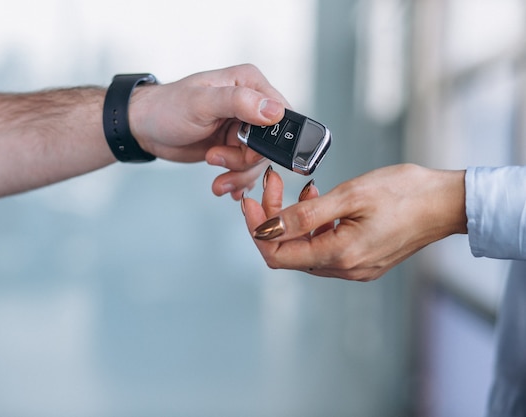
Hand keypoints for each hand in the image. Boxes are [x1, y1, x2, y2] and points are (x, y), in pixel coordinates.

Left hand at [128, 64, 287, 199]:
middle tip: (216, 159)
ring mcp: (243, 128)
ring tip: (216, 176)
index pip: (281, 115)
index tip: (245, 151)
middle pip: (270, 144)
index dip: (268, 140)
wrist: (146, 128)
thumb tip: (274, 110)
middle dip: (245, 161)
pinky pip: (248, 169)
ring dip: (237, 174)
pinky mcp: (234, 147)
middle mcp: (251, 104)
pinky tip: (224, 184)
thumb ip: (238, 103)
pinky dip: (237, 181)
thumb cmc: (167, 108)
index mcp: (249, 84)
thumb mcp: (201, 103)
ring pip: (258, 161)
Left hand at [242, 164, 467, 280]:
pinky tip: (318, 201)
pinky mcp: (362, 258)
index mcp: (341, 255)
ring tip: (298, 189)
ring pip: (305, 248)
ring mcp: (355, 266)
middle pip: (289, 251)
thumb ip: (304, 215)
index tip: (250, 201)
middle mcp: (346, 268)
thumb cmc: (407, 193)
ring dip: (293, 220)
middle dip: (273, 219)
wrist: (448, 202)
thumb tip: (267, 229)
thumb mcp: (350, 195)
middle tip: (271, 185)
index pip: (278, 255)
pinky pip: (324, 246)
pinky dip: (313, 225)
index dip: (257, 229)